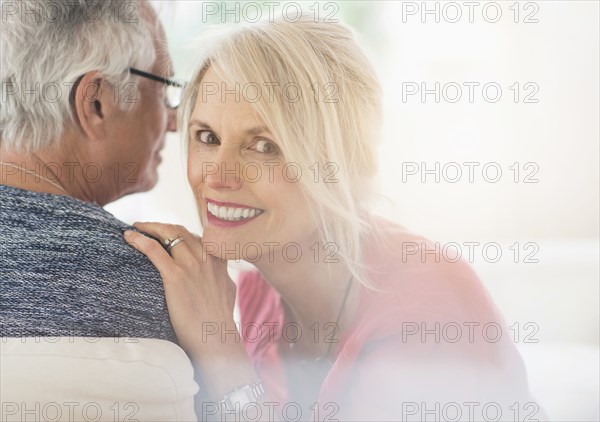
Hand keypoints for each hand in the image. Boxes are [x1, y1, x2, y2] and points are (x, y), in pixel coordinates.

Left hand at [123, 222, 236, 355]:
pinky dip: (140, 239)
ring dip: (149, 228)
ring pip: (168, 234)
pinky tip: (129, 237)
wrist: (216, 338)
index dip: (179, 232)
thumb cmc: (219, 321)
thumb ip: (221, 276)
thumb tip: (219, 275)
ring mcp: (191, 265)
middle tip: (146, 227)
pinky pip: (154, 250)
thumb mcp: (228, 290)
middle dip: (161, 226)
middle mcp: (206, 258)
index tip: (166, 233)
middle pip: (180, 231)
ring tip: (136, 229)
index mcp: (217, 261)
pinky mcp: (176, 276)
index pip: (196, 237)